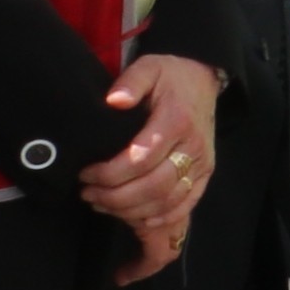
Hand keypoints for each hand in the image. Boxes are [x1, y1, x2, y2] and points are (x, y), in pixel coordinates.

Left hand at [84, 52, 223, 285]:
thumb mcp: (149, 66)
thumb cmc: (170, 76)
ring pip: (168, 203)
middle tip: (87, 193)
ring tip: (101, 204)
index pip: (142, 158)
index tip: (85, 174)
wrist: (204, 79)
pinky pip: (185, 208)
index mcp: (177, 121)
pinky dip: (160, 222)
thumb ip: (131, 81)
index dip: (110, 173)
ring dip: (131, 212)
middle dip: (115, 197)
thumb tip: (113, 100)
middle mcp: (194, 147)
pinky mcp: (204, 177)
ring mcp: (202, 166)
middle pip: (155, 187)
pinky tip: (135, 223)